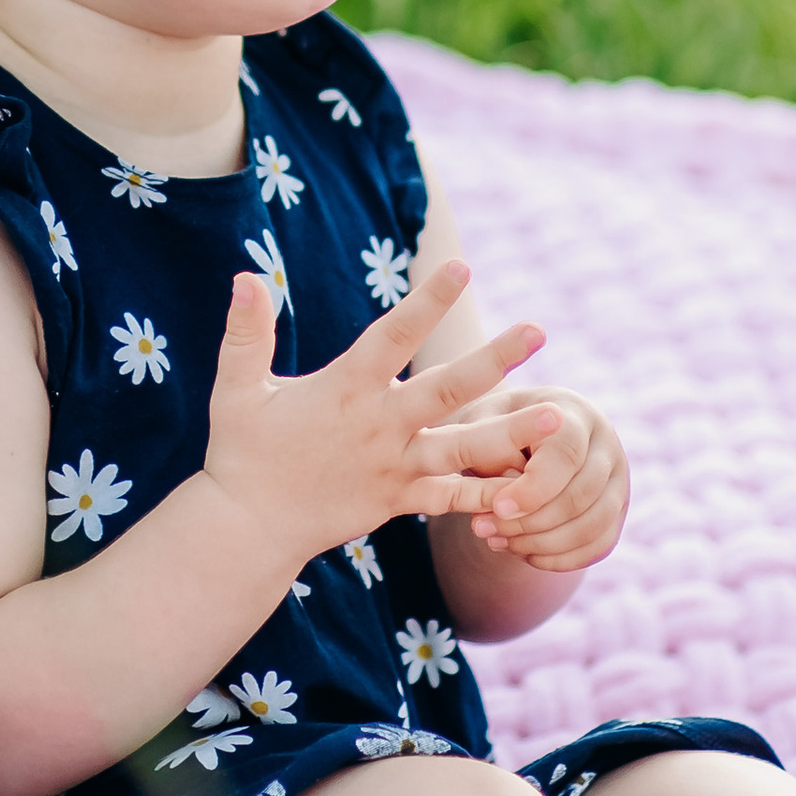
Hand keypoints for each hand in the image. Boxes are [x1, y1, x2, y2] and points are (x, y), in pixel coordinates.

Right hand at [200, 259, 554, 574]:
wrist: (249, 528)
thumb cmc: (242, 452)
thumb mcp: (237, 387)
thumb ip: (247, 332)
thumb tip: (244, 275)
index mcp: (345, 389)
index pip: (394, 335)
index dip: (428, 302)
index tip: (462, 267)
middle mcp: (379, 425)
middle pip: (448, 388)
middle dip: (496, 358)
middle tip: (539, 329)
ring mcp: (394, 466)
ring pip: (465, 448)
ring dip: (513, 433)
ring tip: (558, 418)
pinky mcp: (399, 500)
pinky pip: (453, 498)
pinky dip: (490, 494)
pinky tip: (533, 488)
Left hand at [448, 383, 627, 574]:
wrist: (518, 434)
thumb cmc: (494, 428)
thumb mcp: (481, 425)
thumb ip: (492, 454)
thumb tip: (505, 500)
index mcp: (573, 412)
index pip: (566, 454)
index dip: (534, 488)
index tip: (498, 508)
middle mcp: (605, 443)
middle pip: (582, 494)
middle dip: (532, 522)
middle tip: (485, 530)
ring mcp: (617, 478)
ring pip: (593, 525)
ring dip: (543, 544)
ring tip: (498, 543)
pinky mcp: (616, 510)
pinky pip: (598, 546)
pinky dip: (560, 559)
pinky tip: (524, 554)